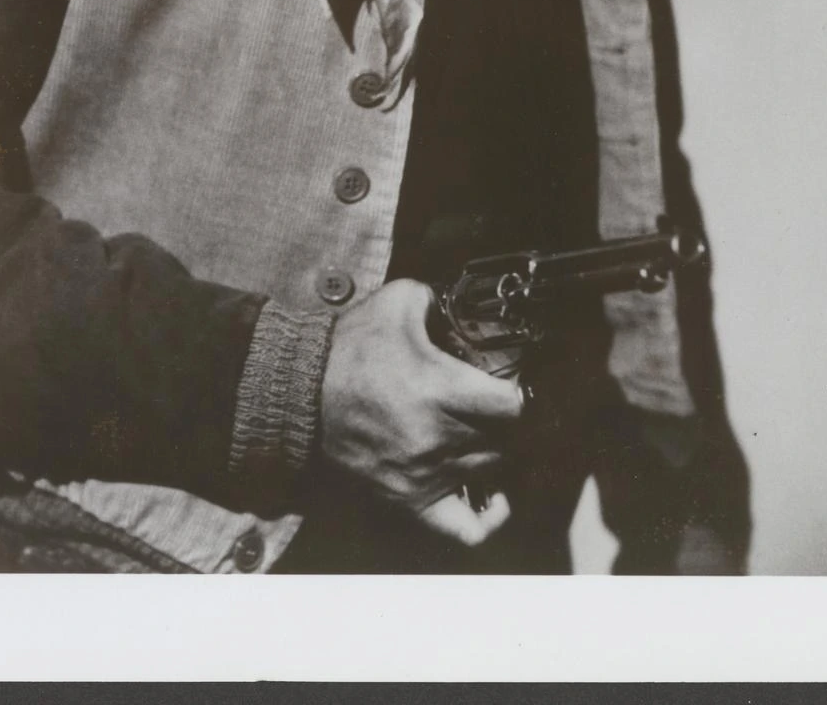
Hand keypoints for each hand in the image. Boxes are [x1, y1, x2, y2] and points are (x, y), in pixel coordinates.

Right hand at [319, 278, 525, 545]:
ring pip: (492, 469)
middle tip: (506, 404)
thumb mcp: (398, 302)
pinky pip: (466, 529)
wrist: (301, 393)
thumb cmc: (350, 349)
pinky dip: (489, 518)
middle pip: (508, 438)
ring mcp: (427, 474)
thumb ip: (439, 298)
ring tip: (492, 430)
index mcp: (441, 389)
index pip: (514, 406)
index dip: (525, 393)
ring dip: (498, 450)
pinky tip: (496, 497)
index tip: (518, 383)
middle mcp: (439, 438)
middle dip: (513, 419)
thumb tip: (465, 304)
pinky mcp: (411, 499)